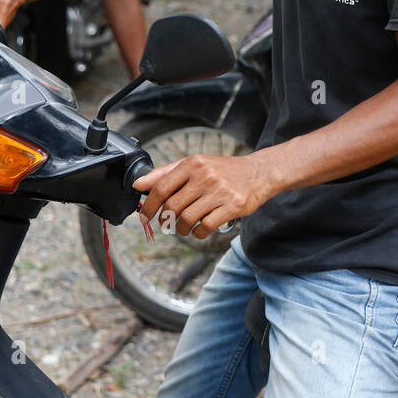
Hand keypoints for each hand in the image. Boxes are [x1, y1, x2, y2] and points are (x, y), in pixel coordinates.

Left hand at [135, 152, 267, 239]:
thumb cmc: (224, 170)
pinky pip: (205, 227)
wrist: (259, 172)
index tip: (144, 216)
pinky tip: (199, 229)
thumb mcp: (195, 165)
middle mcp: (206, 176)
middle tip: (168, 224)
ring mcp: (220, 191)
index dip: (148, 205)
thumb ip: (166, 173)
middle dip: (165, 220)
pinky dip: (198, 233)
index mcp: (193, 164)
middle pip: (172, 207)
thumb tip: (139, 184)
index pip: (162, 187)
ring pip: (187, 219)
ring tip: (184, 227)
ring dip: (181, 229)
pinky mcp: (233, 206)